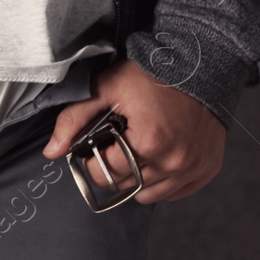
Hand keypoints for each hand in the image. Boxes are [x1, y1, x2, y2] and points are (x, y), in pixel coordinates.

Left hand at [43, 58, 225, 203]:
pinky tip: (158, 157)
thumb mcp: (107, 88)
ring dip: (136, 178)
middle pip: (124, 186)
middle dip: (113, 167)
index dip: (93, 159)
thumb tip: (52, 151)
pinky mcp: (207, 169)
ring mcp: (193, 168)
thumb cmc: (154, 74)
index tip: (98, 144)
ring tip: (138, 149)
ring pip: (147, 195)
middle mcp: (174, 161)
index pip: (103, 174)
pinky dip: (161, 181)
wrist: (202, 65)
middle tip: (118, 142)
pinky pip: (173, 192)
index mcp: (149, 143)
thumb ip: (74, 119)